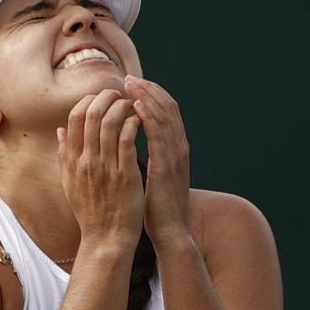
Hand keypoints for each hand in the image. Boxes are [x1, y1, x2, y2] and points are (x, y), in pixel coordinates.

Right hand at [57, 88, 144, 247]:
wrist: (107, 238)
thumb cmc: (91, 211)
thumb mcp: (70, 183)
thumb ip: (64, 155)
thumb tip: (60, 130)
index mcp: (72, 161)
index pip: (75, 117)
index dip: (89, 101)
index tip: (102, 97)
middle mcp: (86, 161)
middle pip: (92, 114)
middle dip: (107, 97)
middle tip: (120, 94)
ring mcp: (105, 167)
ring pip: (110, 122)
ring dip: (122, 107)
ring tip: (132, 104)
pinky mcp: (125, 174)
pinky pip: (127, 139)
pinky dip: (133, 123)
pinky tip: (140, 120)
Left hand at [123, 75, 191, 250]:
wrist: (171, 232)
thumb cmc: (157, 208)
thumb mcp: (153, 176)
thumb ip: (146, 157)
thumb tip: (129, 144)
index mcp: (176, 150)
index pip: (167, 113)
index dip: (152, 96)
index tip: (134, 85)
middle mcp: (180, 148)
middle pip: (168, 107)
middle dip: (149, 90)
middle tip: (130, 78)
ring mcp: (175, 156)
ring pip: (164, 116)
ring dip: (147, 97)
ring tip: (130, 84)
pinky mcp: (167, 165)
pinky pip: (159, 134)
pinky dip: (149, 116)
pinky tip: (136, 105)